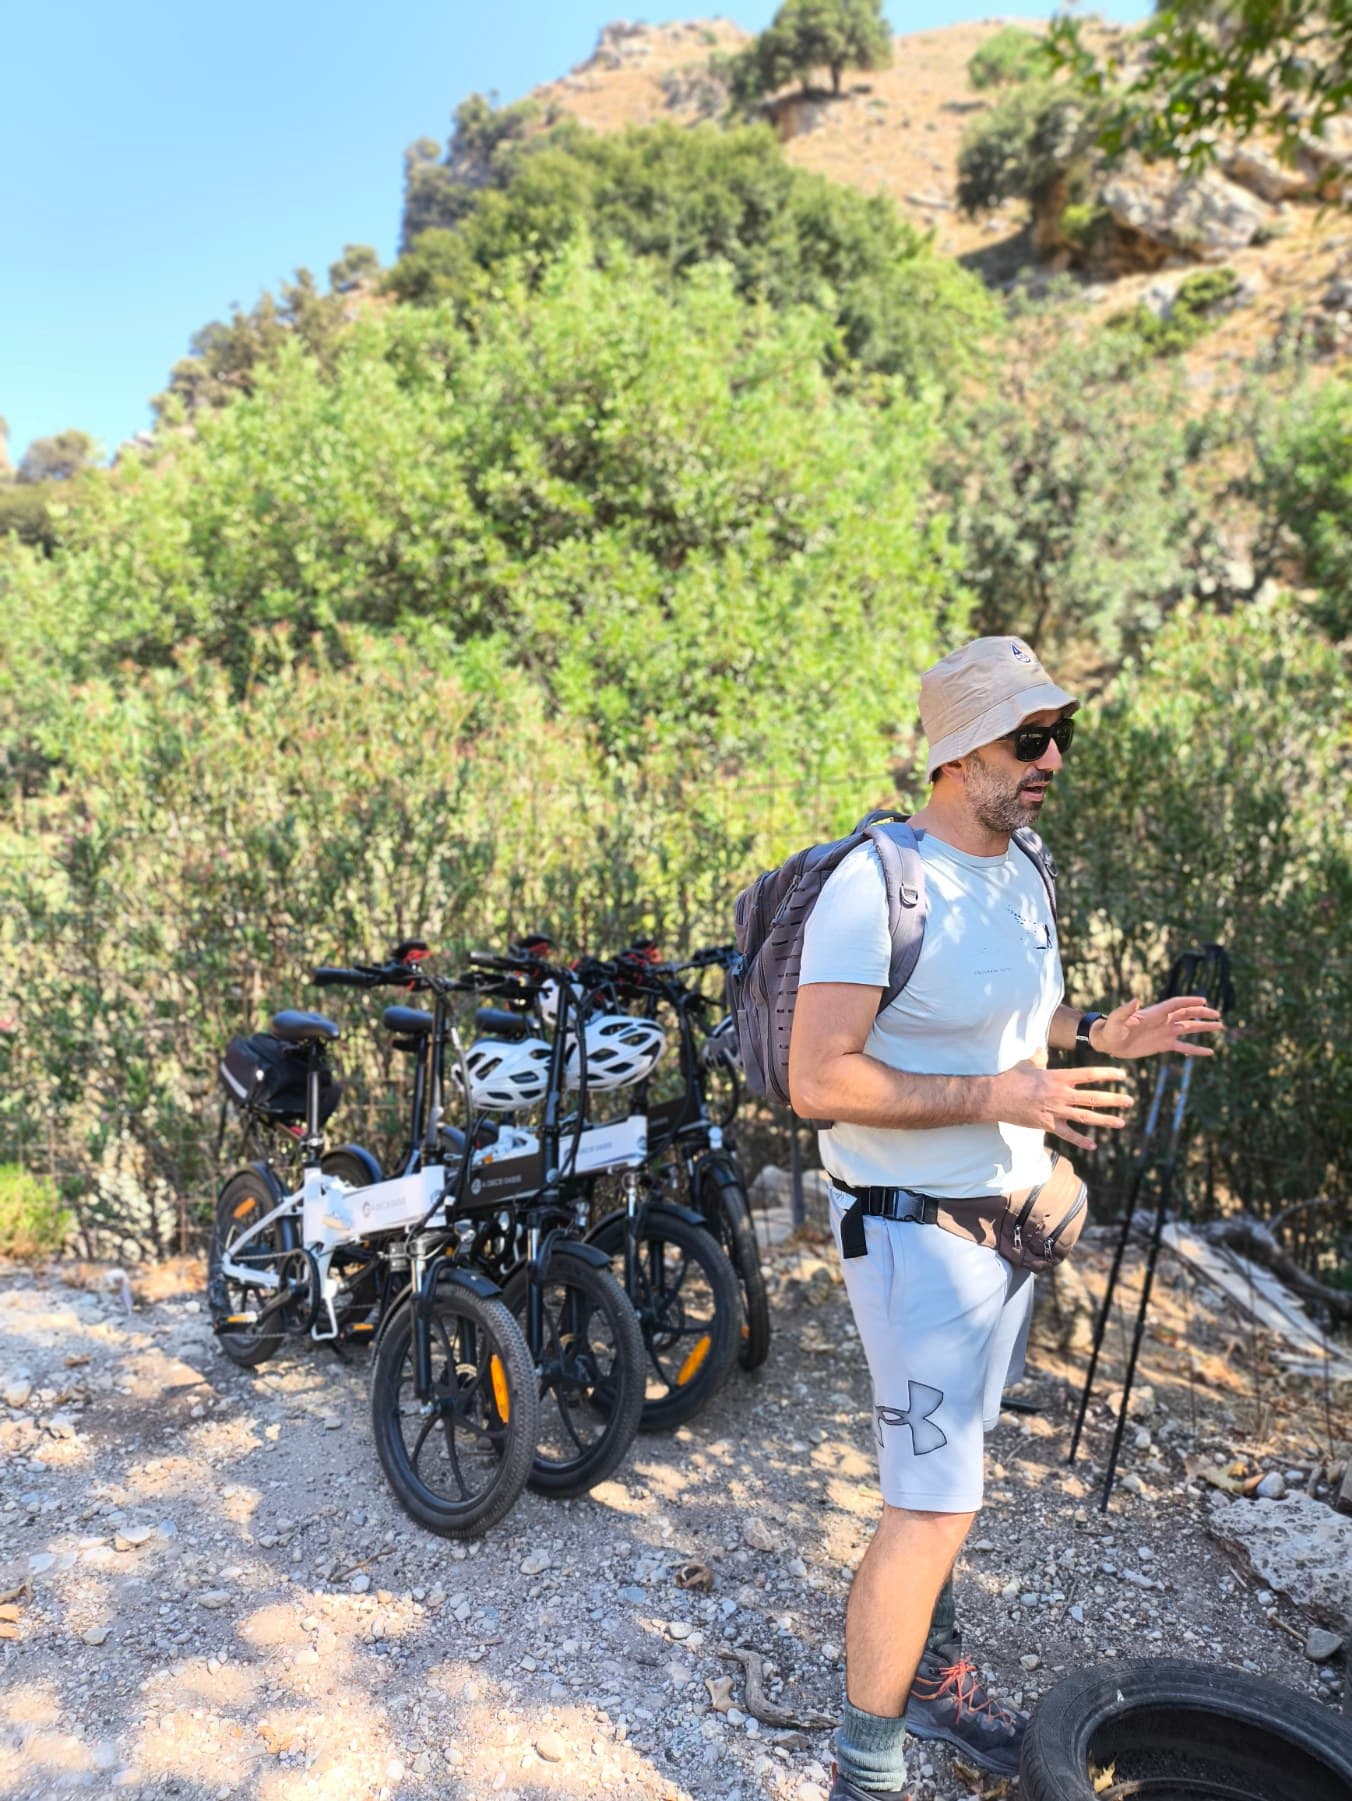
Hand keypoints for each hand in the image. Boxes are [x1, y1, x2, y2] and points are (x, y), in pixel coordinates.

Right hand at [993, 1060, 1133, 1151]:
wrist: (995, 1097)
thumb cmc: (1010, 1078)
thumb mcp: (1027, 1063)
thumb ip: (1039, 1057)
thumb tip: (1041, 1050)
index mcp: (1058, 1077)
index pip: (1089, 1074)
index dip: (1107, 1074)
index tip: (1122, 1075)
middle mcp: (1061, 1094)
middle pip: (1093, 1097)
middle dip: (1114, 1099)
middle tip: (1130, 1101)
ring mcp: (1055, 1111)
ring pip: (1085, 1117)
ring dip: (1105, 1120)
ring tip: (1121, 1122)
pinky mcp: (1047, 1125)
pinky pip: (1068, 1134)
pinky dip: (1081, 1141)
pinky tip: (1093, 1145)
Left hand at [1096, 995, 1222, 1060]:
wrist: (1108, 1043)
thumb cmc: (1110, 1029)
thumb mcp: (1116, 1019)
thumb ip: (1125, 1010)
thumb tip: (1135, 999)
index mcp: (1154, 1013)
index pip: (1176, 1004)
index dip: (1189, 1001)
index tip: (1204, 1001)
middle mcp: (1162, 1021)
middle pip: (1186, 1014)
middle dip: (1202, 1013)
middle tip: (1217, 1015)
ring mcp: (1164, 1033)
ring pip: (1188, 1028)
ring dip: (1203, 1027)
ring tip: (1220, 1026)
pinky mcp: (1163, 1045)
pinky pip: (1183, 1046)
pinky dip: (1196, 1049)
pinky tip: (1209, 1052)